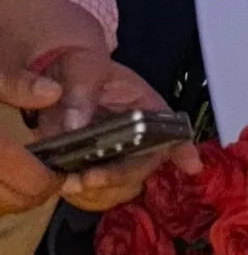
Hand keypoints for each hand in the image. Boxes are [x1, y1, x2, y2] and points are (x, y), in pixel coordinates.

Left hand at [0, 0, 189, 215]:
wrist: (49, 72)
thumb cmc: (76, 62)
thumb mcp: (81, 66)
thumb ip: (79, 94)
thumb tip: (76, 125)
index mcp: (144, 104)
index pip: (171, 126)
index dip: (183, 148)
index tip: (190, 165)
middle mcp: (137, 133)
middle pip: (144, 163)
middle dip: (119, 177)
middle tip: (88, 180)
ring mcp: (116, 152)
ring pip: (122, 183)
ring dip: (99, 190)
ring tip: (70, 184)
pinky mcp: (93, 166)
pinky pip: (98, 189)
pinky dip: (83, 192)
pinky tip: (66, 185)